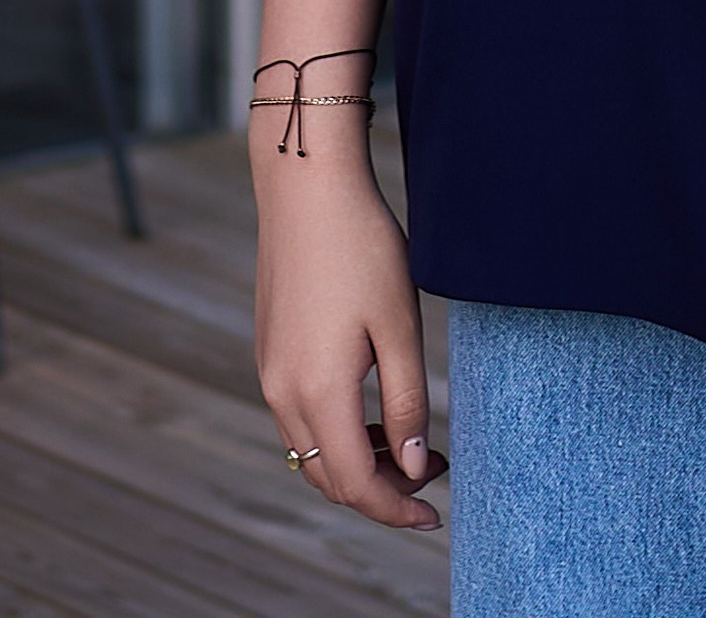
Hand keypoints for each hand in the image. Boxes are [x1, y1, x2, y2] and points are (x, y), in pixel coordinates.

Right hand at [253, 130, 443, 532]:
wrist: (306, 188)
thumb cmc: (362, 247)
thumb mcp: (399, 324)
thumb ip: (406, 402)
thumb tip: (409, 469)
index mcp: (317, 392)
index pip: (355, 483)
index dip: (396, 510)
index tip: (435, 516)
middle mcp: (283, 394)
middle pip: (329, 478)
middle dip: (382, 491)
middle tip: (433, 473)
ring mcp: (270, 374)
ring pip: (312, 453)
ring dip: (359, 463)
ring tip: (410, 443)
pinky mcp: (270, 353)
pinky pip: (301, 421)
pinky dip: (337, 434)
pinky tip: (373, 410)